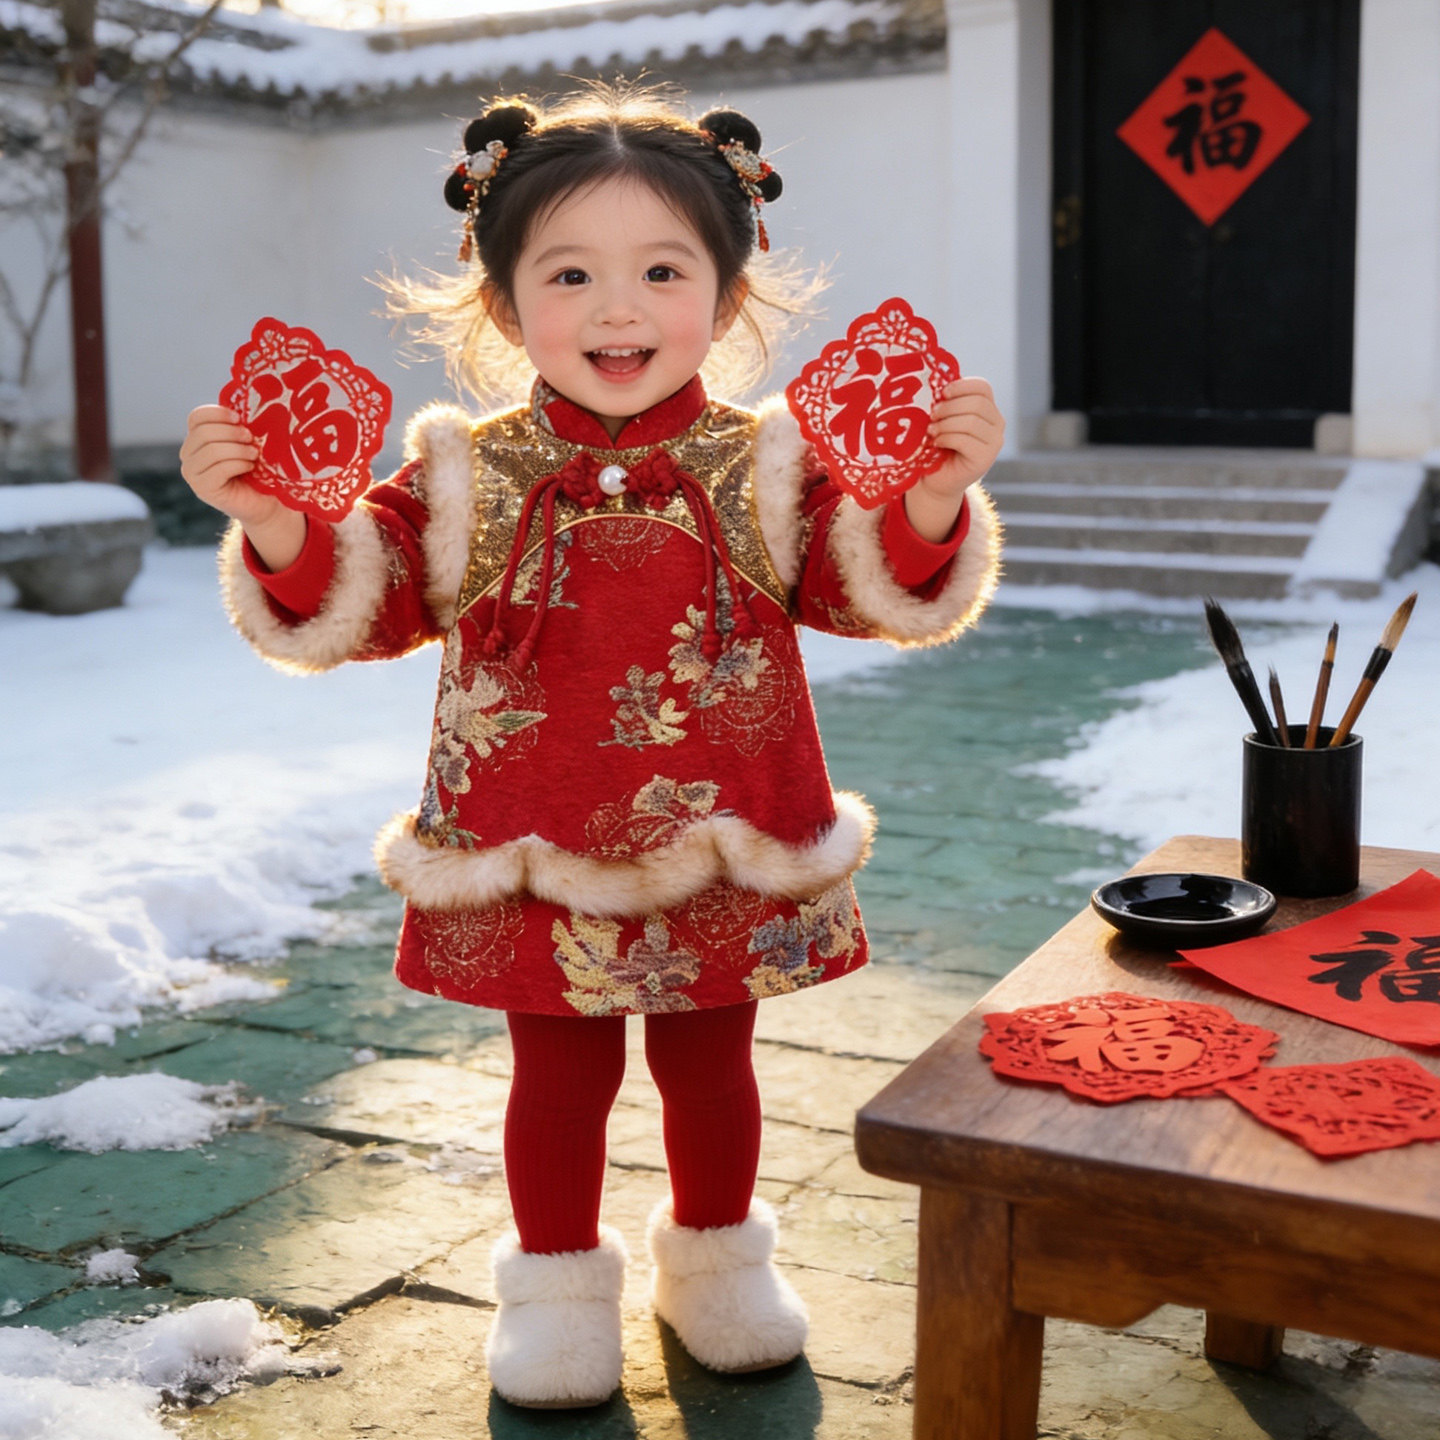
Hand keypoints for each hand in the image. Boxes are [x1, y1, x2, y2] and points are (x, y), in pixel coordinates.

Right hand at [179, 405, 305, 569]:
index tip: (240, 417)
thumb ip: (241, 426)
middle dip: (231, 433)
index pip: (197, 417)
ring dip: (238, 450)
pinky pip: (218, 469)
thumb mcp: (250, 443)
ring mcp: (193, 473)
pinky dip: (238, 464)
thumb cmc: (261, 470)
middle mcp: (189, 454)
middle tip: (252, 439)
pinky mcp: (203, 489)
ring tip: (255, 455)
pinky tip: (250, 467)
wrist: (267, 503)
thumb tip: (247, 402)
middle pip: (203, 432)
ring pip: (211, 450)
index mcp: (198, 438)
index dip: (217, 413)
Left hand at [902, 377, 1003, 541]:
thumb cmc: (937, 446)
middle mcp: (997, 424)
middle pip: (977, 403)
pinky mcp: (985, 459)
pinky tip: (937, 442)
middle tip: (932, 414)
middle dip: (950, 406)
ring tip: (931, 430)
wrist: (936, 480)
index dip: (961, 386)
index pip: (983, 387)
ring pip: (971, 421)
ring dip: (946, 424)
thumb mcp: (944, 419)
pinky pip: (965, 440)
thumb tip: (936, 381)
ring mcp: (994, 443)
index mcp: (988, 409)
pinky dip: (946, 438)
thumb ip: (947, 402)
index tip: (942, 392)